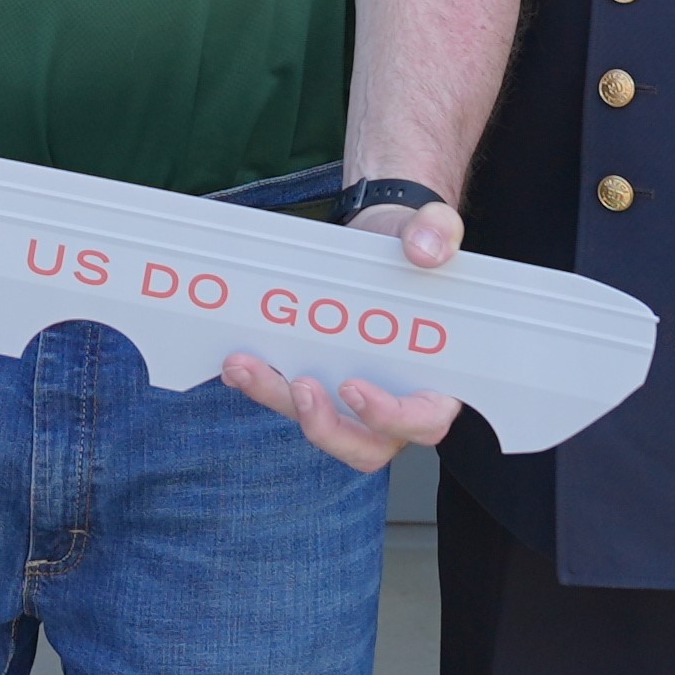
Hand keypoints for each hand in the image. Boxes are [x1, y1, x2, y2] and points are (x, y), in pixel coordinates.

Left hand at [218, 200, 466, 470]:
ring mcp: (350, 397)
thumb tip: (425, 252)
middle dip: (326, 426)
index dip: (389, 416)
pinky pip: (288, 396)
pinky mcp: (317, 379)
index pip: (423, 420)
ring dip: (276, 398)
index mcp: (438, 379)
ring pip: (316, 421)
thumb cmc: (416, 249)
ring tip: (242, 364)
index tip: (353, 387)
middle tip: (301, 387)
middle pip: (365, 445)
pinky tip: (235, 359)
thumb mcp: (435, 229)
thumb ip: (439, 234)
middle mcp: (394, 401)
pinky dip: (260, 382)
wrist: (382, 239)